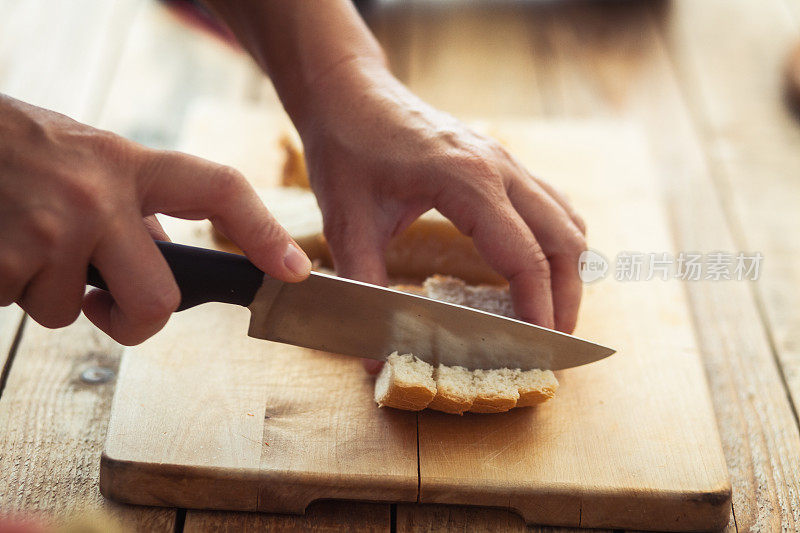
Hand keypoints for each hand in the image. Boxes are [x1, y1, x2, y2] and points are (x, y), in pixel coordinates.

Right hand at [0, 95, 310, 344]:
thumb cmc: (22, 149)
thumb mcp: (93, 157)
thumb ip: (137, 202)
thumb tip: (167, 254)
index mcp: (130, 164)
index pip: (218, 191)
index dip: (264, 233)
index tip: (293, 272)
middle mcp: (99, 196)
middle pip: (159, 301)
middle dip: (132, 318)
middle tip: (103, 301)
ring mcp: (52, 229)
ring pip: (71, 312)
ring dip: (48, 293)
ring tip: (26, 242)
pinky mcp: (5, 257)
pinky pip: (19, 307)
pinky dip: (7, 290)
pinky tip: (2, 249)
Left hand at [297, 63, 586, 334]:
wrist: (349, 92)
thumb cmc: (346, 151)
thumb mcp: (347, 224)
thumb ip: (364, 289)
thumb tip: (373, 357)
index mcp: (467, 182)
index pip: (525, 257)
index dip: (538, 310)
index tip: (539, 351)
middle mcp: (500, 168)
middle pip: (563, 242)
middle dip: (565, 299)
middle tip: (552, 346)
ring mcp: (506, 160)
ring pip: (566, 221)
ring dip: (569, 271)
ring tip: (552, 315)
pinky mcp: (501, 161)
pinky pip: (552, 203)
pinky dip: (558, 242)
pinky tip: (541, 268)